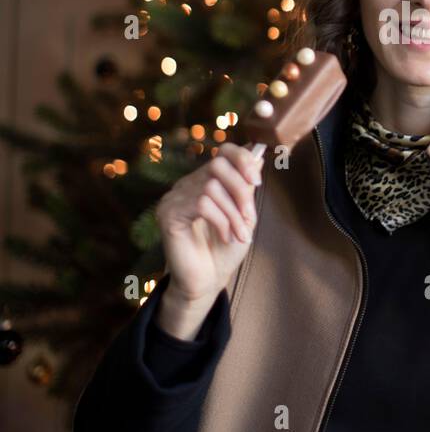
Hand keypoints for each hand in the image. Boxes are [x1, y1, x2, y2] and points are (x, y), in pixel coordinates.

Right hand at [154, 143, 263, 310]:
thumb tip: (259, 155)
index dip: (242, 159)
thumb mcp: (243, 214)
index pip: (223, 151)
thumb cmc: (225, 248)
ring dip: (233, 213)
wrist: (208, 280)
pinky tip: (225, 236)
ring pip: (211, 187)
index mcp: (206, 180)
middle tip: (249, 218)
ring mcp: (175, 197)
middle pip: (218, 165)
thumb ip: (247, 186)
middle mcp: (188, 184)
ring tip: (240, 235)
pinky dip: (221, 220)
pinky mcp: (168, 214)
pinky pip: (201, 204)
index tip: (257, 181)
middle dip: (240, 190)